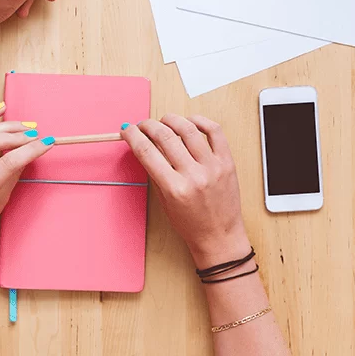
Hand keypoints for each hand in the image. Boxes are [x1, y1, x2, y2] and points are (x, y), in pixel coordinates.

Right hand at [122, 115, 250, 266]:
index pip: (146, 151)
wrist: (219, 236)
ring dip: (171, 119)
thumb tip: (144, 146)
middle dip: (148, 126)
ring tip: (164, 121)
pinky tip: (190, 122)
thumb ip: (155, 172)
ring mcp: (212, 166)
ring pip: (188, 129)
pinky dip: (200, 121)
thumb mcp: (165, 201)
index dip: (132, 136)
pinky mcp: (227, 162)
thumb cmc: (191, 224)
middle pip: (164, 136)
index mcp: (175, 188)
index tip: (127, 130)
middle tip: (142, 125)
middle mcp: (194, 175)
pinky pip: (214, 132)